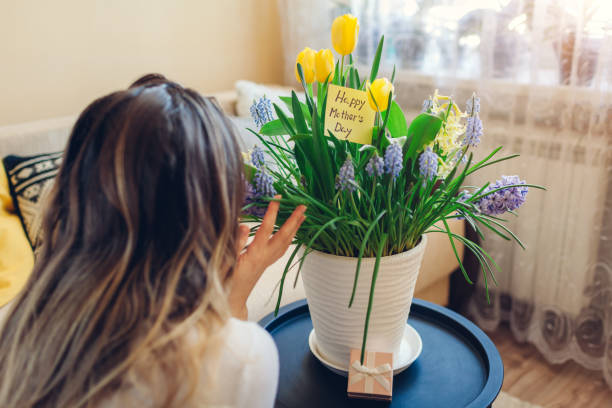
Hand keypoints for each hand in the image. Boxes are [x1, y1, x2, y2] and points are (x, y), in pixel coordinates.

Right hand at [229, 196, 305, 318]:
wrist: (232, 300)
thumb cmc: (226, 281)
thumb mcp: (226, 261)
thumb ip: (235, 243)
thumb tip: (244, 225)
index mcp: (255, 254)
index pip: (266, 228)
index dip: (272, 212)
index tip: (277, 198)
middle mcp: (265, 257)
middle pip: (284, 235)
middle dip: (294, 220)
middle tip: (303, 206)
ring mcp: (268, 260)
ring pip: (286, 242)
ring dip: (295, 228)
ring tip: (303, 215)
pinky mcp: (266, 263)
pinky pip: (282, 248)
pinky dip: (289, 237)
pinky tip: (291, 232)